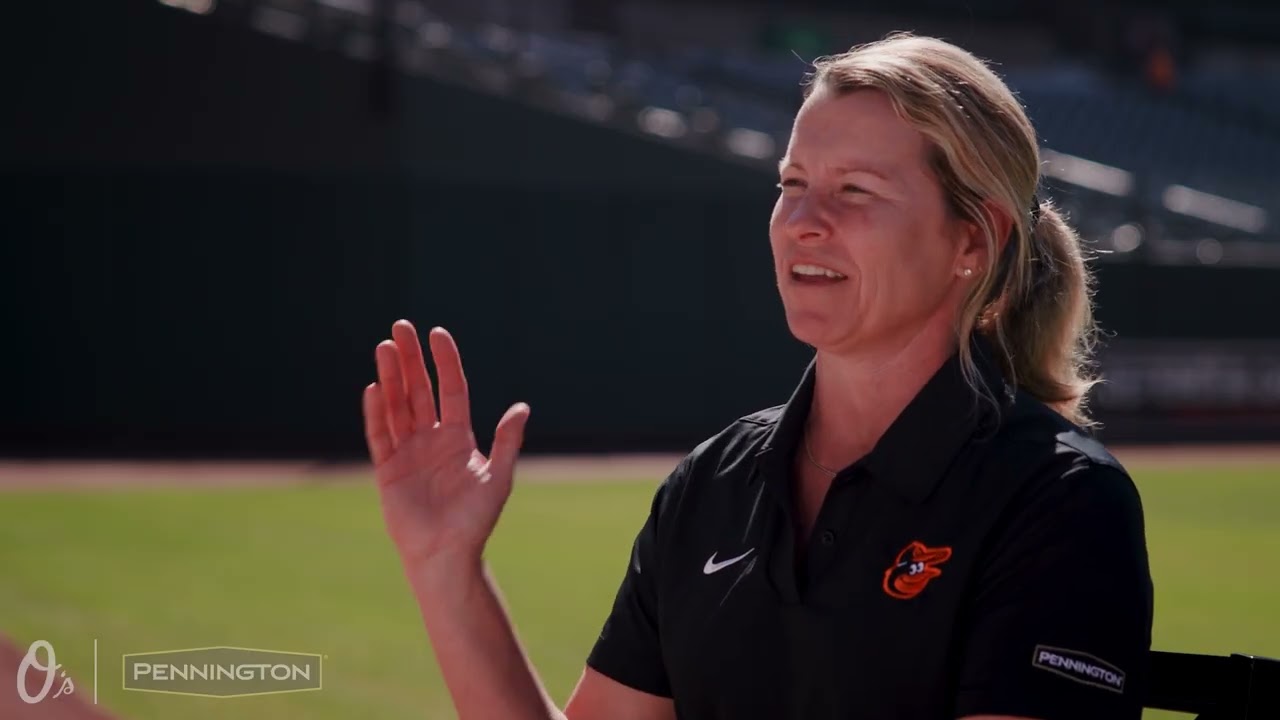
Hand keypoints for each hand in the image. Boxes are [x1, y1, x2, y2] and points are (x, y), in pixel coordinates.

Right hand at [363, 320, 530, 571]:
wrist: (447, 554)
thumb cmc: (475, 520)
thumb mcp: (498, 477)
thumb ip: (507, 442)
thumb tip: (522, 408)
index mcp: (458, 437)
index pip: (451, 389)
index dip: (445, 362)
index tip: (437, 333)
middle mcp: (431, 439)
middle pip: (418, 390)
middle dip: (411, 359)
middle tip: (401, 326)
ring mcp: (407, 452)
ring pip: (397, 405)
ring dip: (391, 376)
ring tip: (385, 346)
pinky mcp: (388, 469)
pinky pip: (380, 435)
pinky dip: (376, 412)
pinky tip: (374, 387)